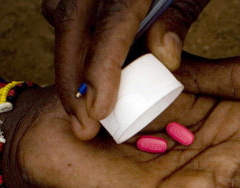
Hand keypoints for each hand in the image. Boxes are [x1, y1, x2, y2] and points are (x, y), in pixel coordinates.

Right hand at [42, 0, 210, 139]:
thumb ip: (178, 18)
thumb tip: (164, 58)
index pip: (110, 26)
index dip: (100, 71)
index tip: (97, 111)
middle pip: (72, 27)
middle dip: (70, 81)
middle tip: (81, 124)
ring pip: (61, 17)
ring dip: (67, 63)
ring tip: (78, 108)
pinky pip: (64, 8)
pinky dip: (71, 39)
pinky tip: (81, 69)